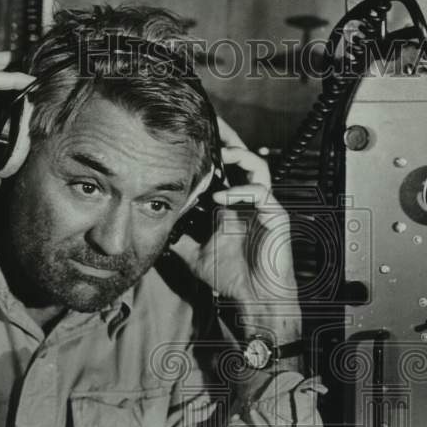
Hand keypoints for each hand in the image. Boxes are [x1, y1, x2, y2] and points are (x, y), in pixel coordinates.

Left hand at [172, 118, 301, 342]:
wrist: (256, 299)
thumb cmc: (232, 277)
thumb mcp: (193, 253)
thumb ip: (178, 236)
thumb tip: (152, 227)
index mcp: (231, 204)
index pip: (224, 168)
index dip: (212, 152)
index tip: (191, 138)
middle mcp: (247, 200)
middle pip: (242, 158)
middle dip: (228, 140)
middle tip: (211, 127)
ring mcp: (263, 206)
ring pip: (258, 167)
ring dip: (240, 157)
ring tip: (222, 155)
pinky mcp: (275, 216)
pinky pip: (261, 193)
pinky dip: (240, 192)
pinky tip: (221, 199)